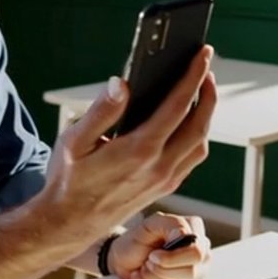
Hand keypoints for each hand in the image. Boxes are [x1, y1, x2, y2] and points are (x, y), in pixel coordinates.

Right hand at [35, 46, 216, 238]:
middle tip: (206, 67)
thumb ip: (101, 110)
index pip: (178, 106)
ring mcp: (165, 180)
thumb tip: (122, 83)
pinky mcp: (164, 187)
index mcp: (138, 150)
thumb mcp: (74, 141)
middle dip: (208, 92)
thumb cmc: (68, 179)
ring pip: (200, 143)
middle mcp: (158, 166)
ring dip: (206, 114)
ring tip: (200, 90)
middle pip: (199, 124)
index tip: (203, 55)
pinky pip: (191, 157)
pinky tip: (187, 120)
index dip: (194, 76)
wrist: (69, 223)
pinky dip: (197, 134)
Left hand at [109, 213, 210, 278]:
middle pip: (191, 272)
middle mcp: (202, 253)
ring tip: (147, 267)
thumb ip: (169, 223)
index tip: (153, 254)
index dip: (172, 257)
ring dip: (154, 278)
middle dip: (162, 269)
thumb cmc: (138, 241)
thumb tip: (184, 234)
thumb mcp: (149, 225)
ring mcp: (197, 274)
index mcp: (196, 232)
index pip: (197, 251)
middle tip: (148, 261)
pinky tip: (151, 277)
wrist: (125, 260)